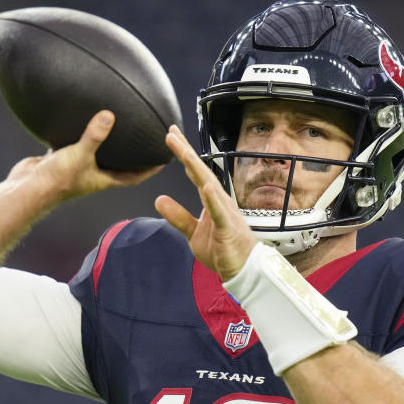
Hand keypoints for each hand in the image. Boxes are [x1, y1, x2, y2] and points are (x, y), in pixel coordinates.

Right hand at [7, 110, 163, 199]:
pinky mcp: (62, 158)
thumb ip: (94, 136)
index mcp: (105, 179)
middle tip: (146, 135)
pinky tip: (81, 117)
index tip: (166, 156)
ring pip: (98, 153)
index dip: (152, 168)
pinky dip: (81, 133)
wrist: (26, 190)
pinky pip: (76, 143)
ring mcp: (78, 167)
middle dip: (134, 152)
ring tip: (119, 124)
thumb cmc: (55, 180)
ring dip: (108, 142)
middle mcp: (94, 174)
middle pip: (121, 164)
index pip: (136, 176)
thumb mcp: (79, 155)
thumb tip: (109, 115)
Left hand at [155, 125, 257, 280]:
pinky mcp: (227, 229)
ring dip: (197, 169)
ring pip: (209, 187)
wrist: (245, 270)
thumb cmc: (223, 249)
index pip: (194, 172)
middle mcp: (219, 201)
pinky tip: (207, 186)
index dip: (183, 153)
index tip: (171, 135)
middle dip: (185, 152)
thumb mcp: (193, 232)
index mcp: (211, 200)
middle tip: (171, 133)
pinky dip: (213, 199)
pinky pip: (219, 213)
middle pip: (200, 172)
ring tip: (184, 153)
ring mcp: (224, 213)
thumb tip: (158, 199)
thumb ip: (177, 215)